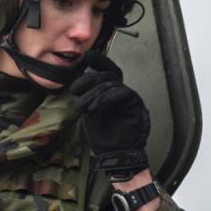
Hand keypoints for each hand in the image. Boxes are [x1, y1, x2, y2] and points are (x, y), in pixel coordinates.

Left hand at [70, 51, 150, 181]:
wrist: (114, 154)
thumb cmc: (103, 135)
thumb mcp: (89, 110)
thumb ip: (87, 95)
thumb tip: (78, 80)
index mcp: (109, 90)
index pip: (106, 70)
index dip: (98, 61)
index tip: (86, 56)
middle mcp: (120, 90)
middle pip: (107, 74)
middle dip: (89, 79)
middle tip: (75, 89)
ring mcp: (129, 96)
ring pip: (112, 84)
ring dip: (93, 93)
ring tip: (82, 106)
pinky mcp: (134, 104)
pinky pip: (122, 93)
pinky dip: (106, 99)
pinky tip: (94, 107)